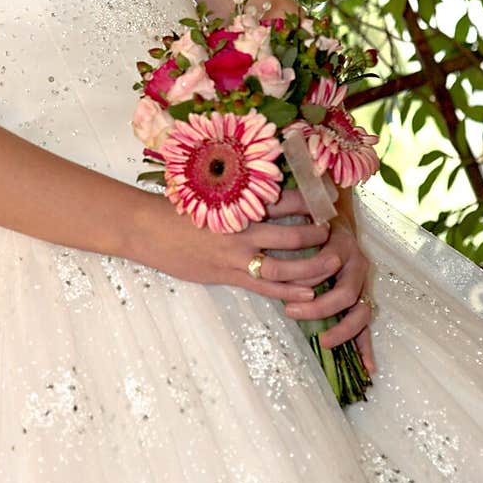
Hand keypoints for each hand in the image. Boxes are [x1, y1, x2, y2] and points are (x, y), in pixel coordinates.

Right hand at [136, 186, 342, 306]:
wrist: (146, 228)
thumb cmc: (177, 208)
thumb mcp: (210, 193)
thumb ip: (238, 195)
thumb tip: (264, 191)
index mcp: (239, 203)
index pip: (283, 199)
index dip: (308, 200)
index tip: (327, 198)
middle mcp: (241, 227)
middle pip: (291, 232)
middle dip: (317, 234)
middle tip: (335, 232)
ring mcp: (235, 254)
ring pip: (284, 263)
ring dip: (311, 264)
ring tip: (332, 261)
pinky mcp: (226, 274)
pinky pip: (264, 285)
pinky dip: (288, 290)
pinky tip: (308, 292)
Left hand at [274, 190, 376, 375]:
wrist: (336, 217)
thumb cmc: (312, 218)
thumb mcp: (299, 210)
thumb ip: (283, 208)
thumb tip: (261, 207)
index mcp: (342, 245)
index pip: (328, 266)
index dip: (309, 277)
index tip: (285, 284)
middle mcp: (357, 265)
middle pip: (346, 294)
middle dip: (319, 308)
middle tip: (291, 312)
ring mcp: (363, 284)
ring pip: (361, 313)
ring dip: (343, 331)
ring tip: (322, 342)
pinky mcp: (362, 299)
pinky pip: (366, 326)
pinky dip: (366, 347)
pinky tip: (368, 368)